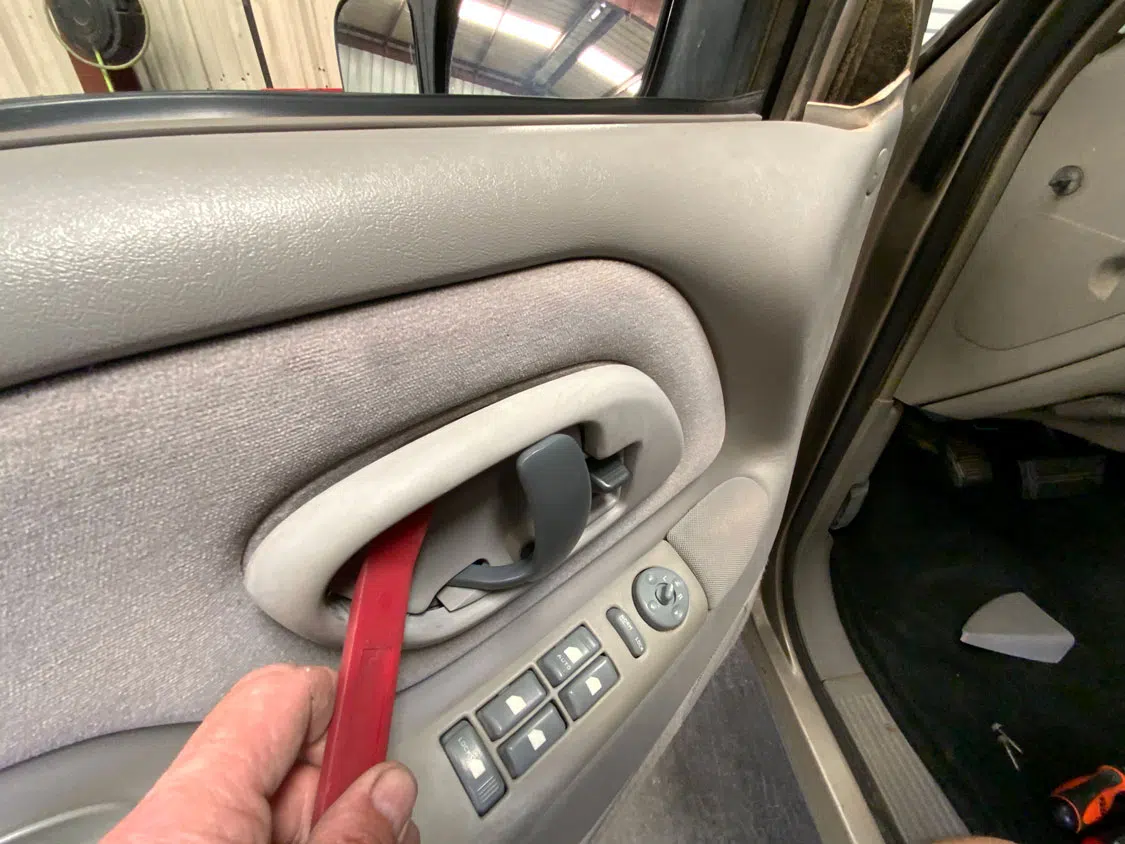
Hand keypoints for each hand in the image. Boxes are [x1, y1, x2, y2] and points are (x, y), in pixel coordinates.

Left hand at [103, 664, 418, 843]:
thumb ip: (349, 831)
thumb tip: (388, 788)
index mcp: (196, 804)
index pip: (287, 691)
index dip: (349, 688)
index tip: (392, 654)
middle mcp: (172, 814)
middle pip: (288, 745)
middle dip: (345, 776)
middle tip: (378, 823)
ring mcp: (170, 837)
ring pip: (271, 792)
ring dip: (323, 815)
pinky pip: (245, 823)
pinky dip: (289, 834)